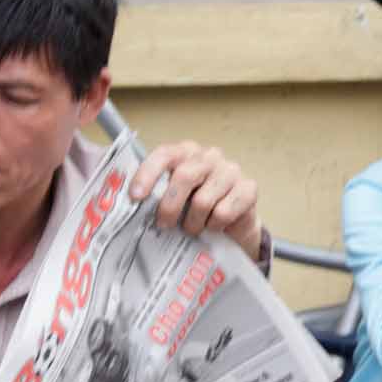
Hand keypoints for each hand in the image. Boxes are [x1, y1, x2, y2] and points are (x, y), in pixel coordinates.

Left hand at [129, 142, 262, 261]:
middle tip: (164, 224)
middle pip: (184, 176)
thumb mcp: (175, 198)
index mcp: (186, 152)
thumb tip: (132, 206)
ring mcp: (231, 170)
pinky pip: (224, 212)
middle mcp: (209, 156)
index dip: (147, 174)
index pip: (164, 154)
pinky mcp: (249, 188)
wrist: (234, 224)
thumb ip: (158, 194)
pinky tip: (213, 227)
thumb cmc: (197, 207)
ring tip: (191, 229)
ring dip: (193, 222)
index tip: (135, 197)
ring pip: (203, 200)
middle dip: (169, 206)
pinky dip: (214, 226)